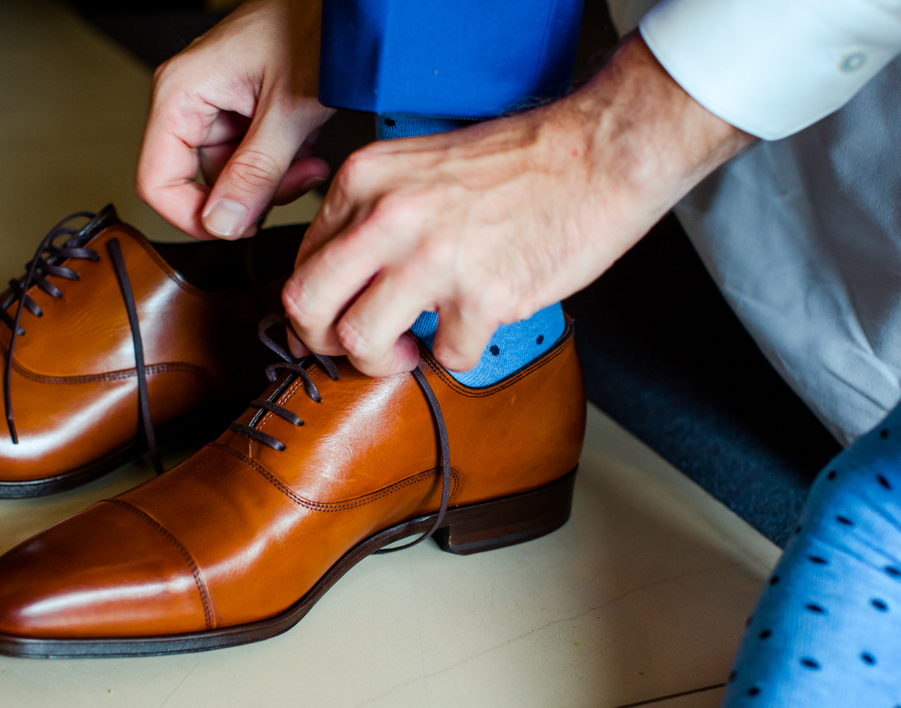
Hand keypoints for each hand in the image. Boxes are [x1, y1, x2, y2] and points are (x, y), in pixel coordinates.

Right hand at [136, 0, 334, 239]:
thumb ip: (256, 172)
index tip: (234, 229)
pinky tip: (306, 143)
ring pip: (231, 179)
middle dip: (251, 195)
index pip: (156, 181)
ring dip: (274, 181)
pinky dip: (282, 164)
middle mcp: (189, 101)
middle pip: (199, 184)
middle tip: (295, 180)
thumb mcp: (289, 110)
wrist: (346, 7)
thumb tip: (223, 224)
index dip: (191, 217)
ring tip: (308, 155)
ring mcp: (216, 109)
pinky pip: (251, 161)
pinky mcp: (241, 115)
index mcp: (180, 93)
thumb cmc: (315, 28)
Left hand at [282, 35, 754, 375]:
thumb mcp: (419, 165)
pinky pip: (445, 357)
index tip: (336, 320)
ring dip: (383, 361)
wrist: (598, 154)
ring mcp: (432, 258)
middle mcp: (388, 216)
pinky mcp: (481, 295)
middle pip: (307, 305)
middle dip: (323, 342)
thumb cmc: (521, 161)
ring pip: (359, 341)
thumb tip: (344, 278)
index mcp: (366, 180)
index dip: (315, 304)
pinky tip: (472, 331)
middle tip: (358, 348)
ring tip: (412, 348)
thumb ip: (374, 214)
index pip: (302, 259)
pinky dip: (457, 356)